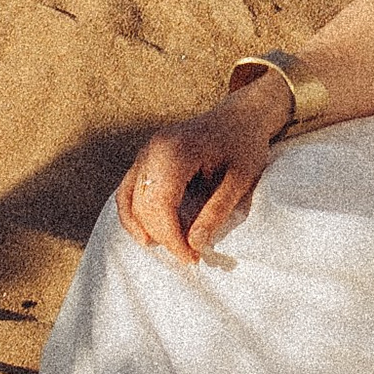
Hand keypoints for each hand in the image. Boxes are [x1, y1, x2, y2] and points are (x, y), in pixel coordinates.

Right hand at [116, 75, 291, 262]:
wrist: (241, 115)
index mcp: (178, 150)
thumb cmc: (244, 144)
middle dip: (162, 236)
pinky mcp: (145, 156)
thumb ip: (217, 211)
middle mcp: (154, 148)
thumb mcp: (241, 179)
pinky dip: (133, 214)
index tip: (192, 258)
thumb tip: (194, 243)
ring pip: (129, 198)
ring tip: (168, 247)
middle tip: (188, 255)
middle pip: (142, 204)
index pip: (160, 204)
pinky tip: (148, 233)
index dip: (171, 237)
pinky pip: (128, 189)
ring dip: (143, 228)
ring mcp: (146, 151)